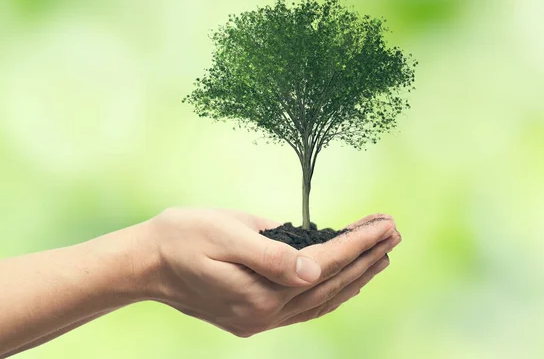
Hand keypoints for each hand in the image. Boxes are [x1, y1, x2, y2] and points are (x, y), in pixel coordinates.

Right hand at [141, 208, 400, 336]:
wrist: (147, 263)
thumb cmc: (184, 237)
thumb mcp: (226, 234)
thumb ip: (272, 254)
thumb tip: (315, 269)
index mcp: (261, 291)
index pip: (325, 264)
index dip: (358, 243)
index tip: (385, 223)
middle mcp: (265, 314)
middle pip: (331, 284)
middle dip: (366, 257)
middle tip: (394, 233)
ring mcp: (260, 320)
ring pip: (323, 300)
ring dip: (355, 277)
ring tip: (381, 254)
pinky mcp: (254, 317)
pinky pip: (306, 308)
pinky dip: (332, 292)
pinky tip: (346, 281)